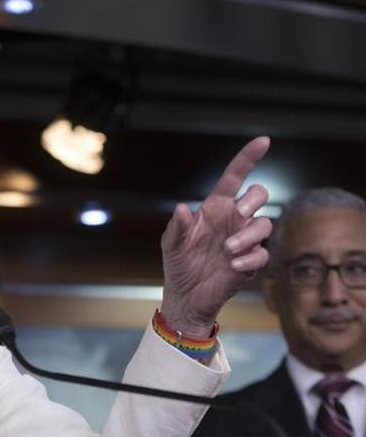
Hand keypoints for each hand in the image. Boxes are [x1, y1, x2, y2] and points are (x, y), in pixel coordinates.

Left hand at [160, 136, 272, 336]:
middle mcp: (233, 220)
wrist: (185, 295)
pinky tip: (233, 266)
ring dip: (248, 235)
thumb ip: (177, 226)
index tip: (264, 141)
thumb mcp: (171, 243)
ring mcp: (244, 240)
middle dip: (254, 200)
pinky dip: (250, 258)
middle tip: (238, 213)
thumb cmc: (179, 263)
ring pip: (264, 224)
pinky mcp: (251, 262)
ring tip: (227, 249)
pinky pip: (262, 254)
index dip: (248, 158)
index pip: (235, 176)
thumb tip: (183, 208)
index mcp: (215, 208)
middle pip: (259, 195)